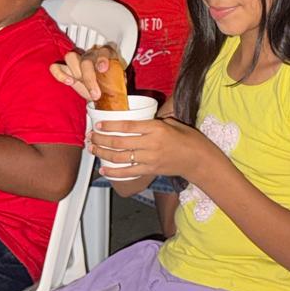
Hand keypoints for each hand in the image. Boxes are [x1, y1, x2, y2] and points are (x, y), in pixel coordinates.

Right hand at [49, 45, 119, 103]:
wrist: (99, 92)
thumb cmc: (109, 86)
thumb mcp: (118, 84)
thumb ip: (118, 84)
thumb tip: (118, 92)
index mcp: (106, 55)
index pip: (104, 50)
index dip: (102, 58)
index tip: (103, 69)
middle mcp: (91, 55)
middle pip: (86, 59)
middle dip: (89, 77)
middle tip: (95, 94)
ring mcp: (77, 61)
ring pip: (71, 57)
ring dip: (76, 73)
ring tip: (81, 86)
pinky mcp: (65, 69)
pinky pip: (56, 67)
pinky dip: (59, 74)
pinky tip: (69, 82)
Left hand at [87, 114, 223, 184]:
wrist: (198, 160)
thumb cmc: (188, 138)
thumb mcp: (173, 123)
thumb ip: (154, 122)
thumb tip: (136, 118)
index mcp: (157, 128)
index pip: (128, 126)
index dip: (110, 126)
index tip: (98, 124)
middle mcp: (151, 144)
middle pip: (120, 142)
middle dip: (102, 140)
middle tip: (91, 136)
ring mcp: (150, 159)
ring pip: (121, 157)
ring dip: (103, 154)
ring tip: (93, 149)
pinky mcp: (150, 170)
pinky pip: (128, 172)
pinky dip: (114, 172)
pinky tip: (103, 169)